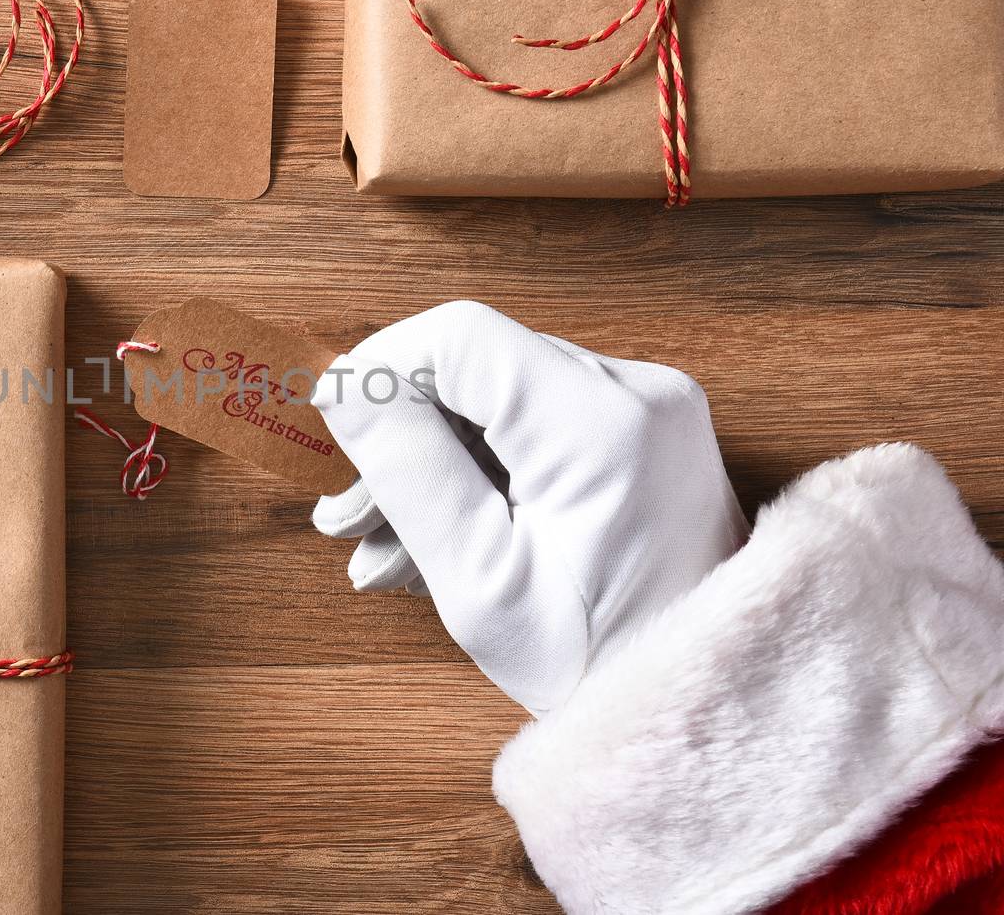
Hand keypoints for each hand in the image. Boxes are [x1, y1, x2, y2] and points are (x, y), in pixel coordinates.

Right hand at [311, 302, 747, 713]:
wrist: (707, 704)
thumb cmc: (600, 664)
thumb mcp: (478, 581)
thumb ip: (406, 468)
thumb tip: (345, 387)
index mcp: (599, 425)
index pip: (458, 337)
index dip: (380, 369)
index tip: (333, 427)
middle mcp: (638, 393)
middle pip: (477, 368)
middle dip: (402, 434)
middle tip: (349, 519)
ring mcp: (649, 409)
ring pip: (501, 397)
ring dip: (436, 460)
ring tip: (385, 548)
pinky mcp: (646, 432)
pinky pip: (540, 423)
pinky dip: (486, 470)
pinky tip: (442, 537)